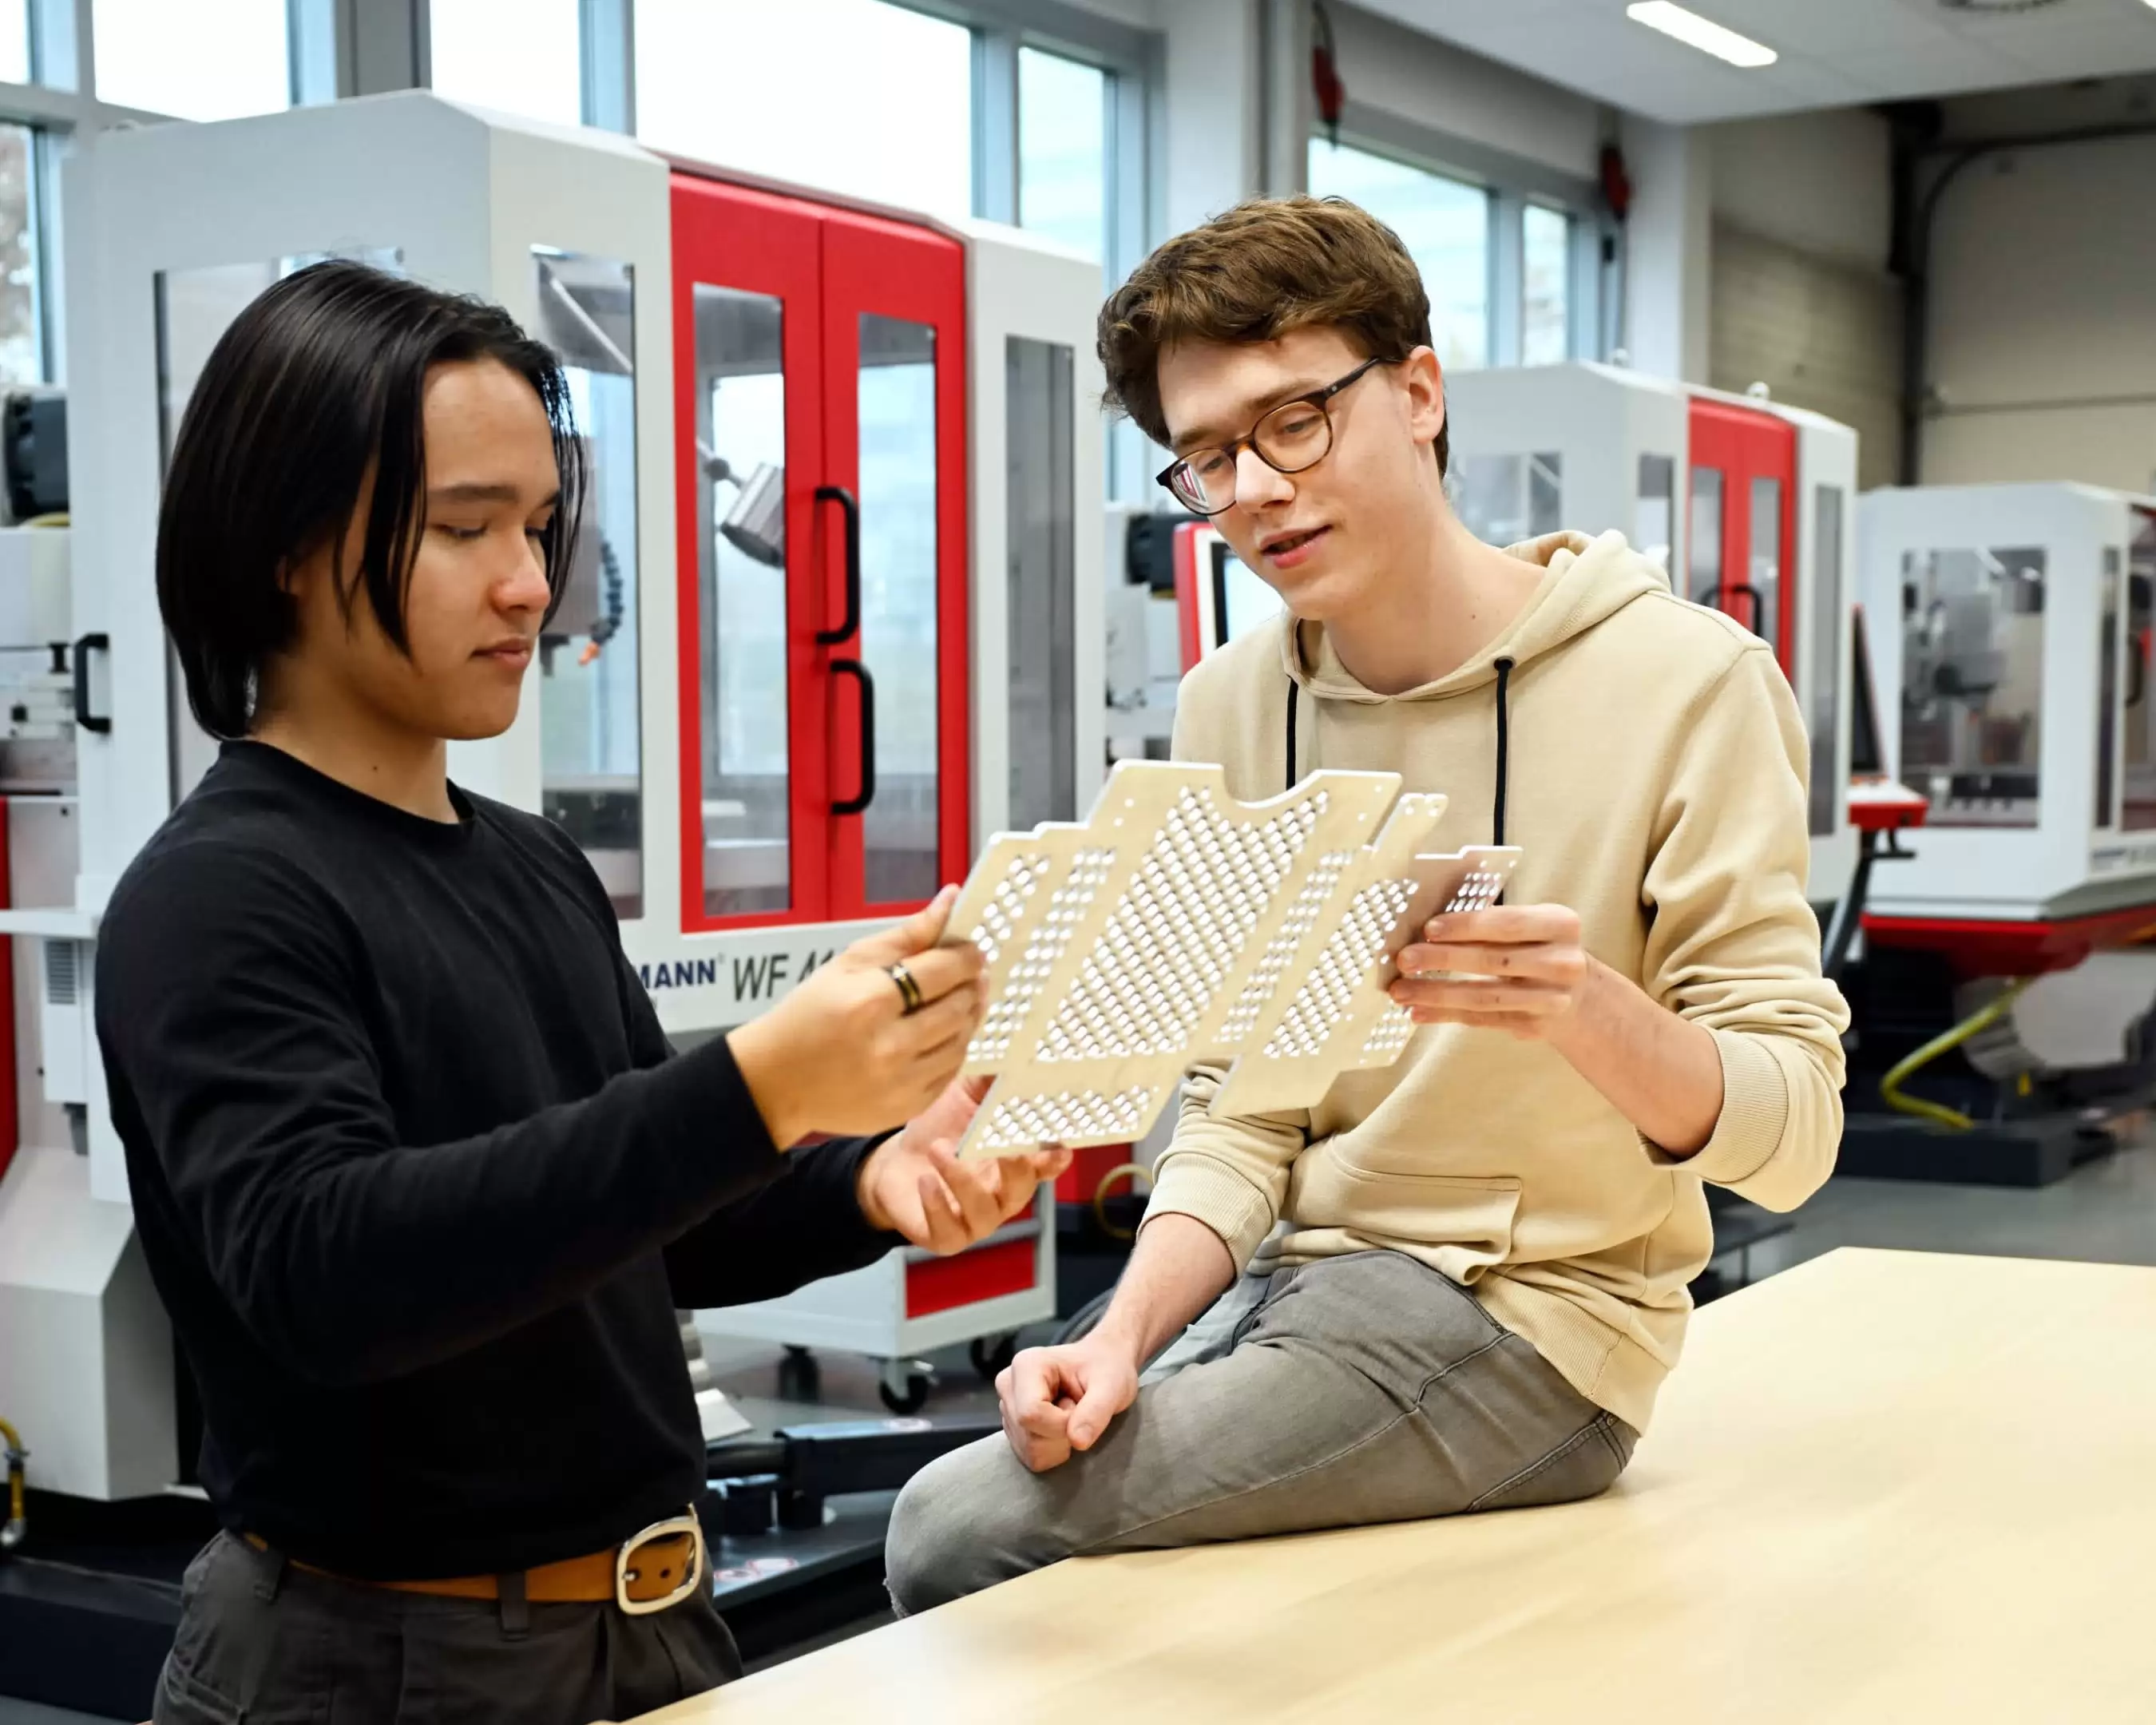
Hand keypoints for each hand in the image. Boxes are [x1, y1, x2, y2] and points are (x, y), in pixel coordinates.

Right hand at [727, 886, 986, 1145]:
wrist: (777, 1081)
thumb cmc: (810, 1012)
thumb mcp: (848, 963)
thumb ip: (906, 934)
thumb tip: (952, 897)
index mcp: (871, 1001)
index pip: (943, 971)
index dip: (967, 957)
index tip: (972, 951)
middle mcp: (891, 1045)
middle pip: (959, 1007)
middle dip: (970, 986)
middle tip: (969, 975)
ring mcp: (901, 1083)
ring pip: (961, 1041)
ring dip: (967, 1017)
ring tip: (956, 1001)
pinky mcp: (907, 1107)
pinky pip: (950, 1072)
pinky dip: (953, 1049)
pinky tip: (941, 1034)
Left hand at [856, 1075, 1071, 1252]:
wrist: (891, 1165)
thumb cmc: (937, 1129)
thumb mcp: (962, 1096)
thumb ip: (989, 1078)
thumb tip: (1009, 1045)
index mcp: (1014, 1161)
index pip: (1046, 1163)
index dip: (1055, 1157)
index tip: (1058, 1146)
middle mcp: (1002, 1194)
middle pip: (1022, 1188)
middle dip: (1015, 1169)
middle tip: (1003, 1147)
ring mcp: (976, 1219)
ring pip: (984, 1210)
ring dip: (963, 1179)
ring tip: (939, 1150)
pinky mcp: (947, 1237)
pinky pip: (950, 1231)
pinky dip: (938, 1206)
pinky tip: (926, 1183)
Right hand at [994, 1333, 1139, 1472]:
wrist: (1104, 1365)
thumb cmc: (1107, 1369)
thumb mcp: (1112, 1385)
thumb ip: (1096, 1411)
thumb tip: (1078, 1442)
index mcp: (1026, 1365)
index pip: (1030, 1414)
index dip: (1061, 1424)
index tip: (1081, 1409)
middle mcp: (1009, 1385)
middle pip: (1028, 1436)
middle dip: (1061, 1434)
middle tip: (1079, 1410)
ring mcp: (1007, 1407)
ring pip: (1029, 1451)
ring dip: (1059, 1443)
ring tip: (1071, 1415)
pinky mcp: (1014, 1427)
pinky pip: (1031, 1458)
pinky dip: (1053, 1451)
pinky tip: (1062, 1426)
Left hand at [1389, 902, 1589, 1040]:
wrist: (1580, 995)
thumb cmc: (1539, 948)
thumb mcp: (1533, 926)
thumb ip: (1492, 924)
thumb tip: (1426, 931)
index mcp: (1561, 925)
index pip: (1508, 924)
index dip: (1466, 926)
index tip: (1428, 930)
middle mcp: (1563, 962)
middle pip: (1494, 961)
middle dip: (1442, 960)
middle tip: (1405, 960)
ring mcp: (1551, 999)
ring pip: (1485, 996)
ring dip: (1437, 994)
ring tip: (1401, 991)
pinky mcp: (1535, 1026)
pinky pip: (1483, 1019)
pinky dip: (1446, 1015)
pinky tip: (1418, 1011)